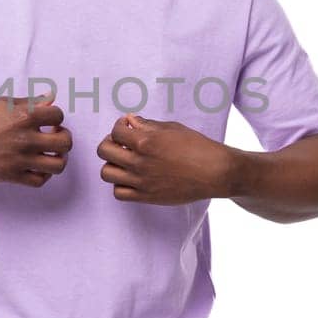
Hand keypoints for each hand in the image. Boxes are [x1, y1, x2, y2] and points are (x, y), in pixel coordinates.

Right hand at [0, 93, 72, 187]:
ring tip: (51, 153)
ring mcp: (19, 159)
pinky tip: (38, 166)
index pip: (58, 115)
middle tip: (55, 136)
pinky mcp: (11, 175)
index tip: (49, 120)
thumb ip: (29, 103)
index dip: (56, 117)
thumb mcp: (2, 104)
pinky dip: (44, 175)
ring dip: (59, 158)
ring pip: (58, 165)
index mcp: (23, 116)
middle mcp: (25, 138)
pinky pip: (40, 180)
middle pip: (65, 142)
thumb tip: (51, 98)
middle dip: (64, 138)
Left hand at [96, 113, 236, 203]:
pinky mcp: (146, 197)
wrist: (214, 172)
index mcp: (146, 142)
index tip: (127, 128)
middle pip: (103, 151)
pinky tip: (131, 178)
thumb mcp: (172, 129)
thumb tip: (129, 120)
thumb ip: (147, 125)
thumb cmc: (197, 147)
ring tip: (124, 161)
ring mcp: (141, 181)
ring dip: (112, 164)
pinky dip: (120, 185)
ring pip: (106, 173)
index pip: (115, 131)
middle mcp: (139, 162)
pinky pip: (118, 193)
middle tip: (121, 143)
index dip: (119, 127)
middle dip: (110, 143)